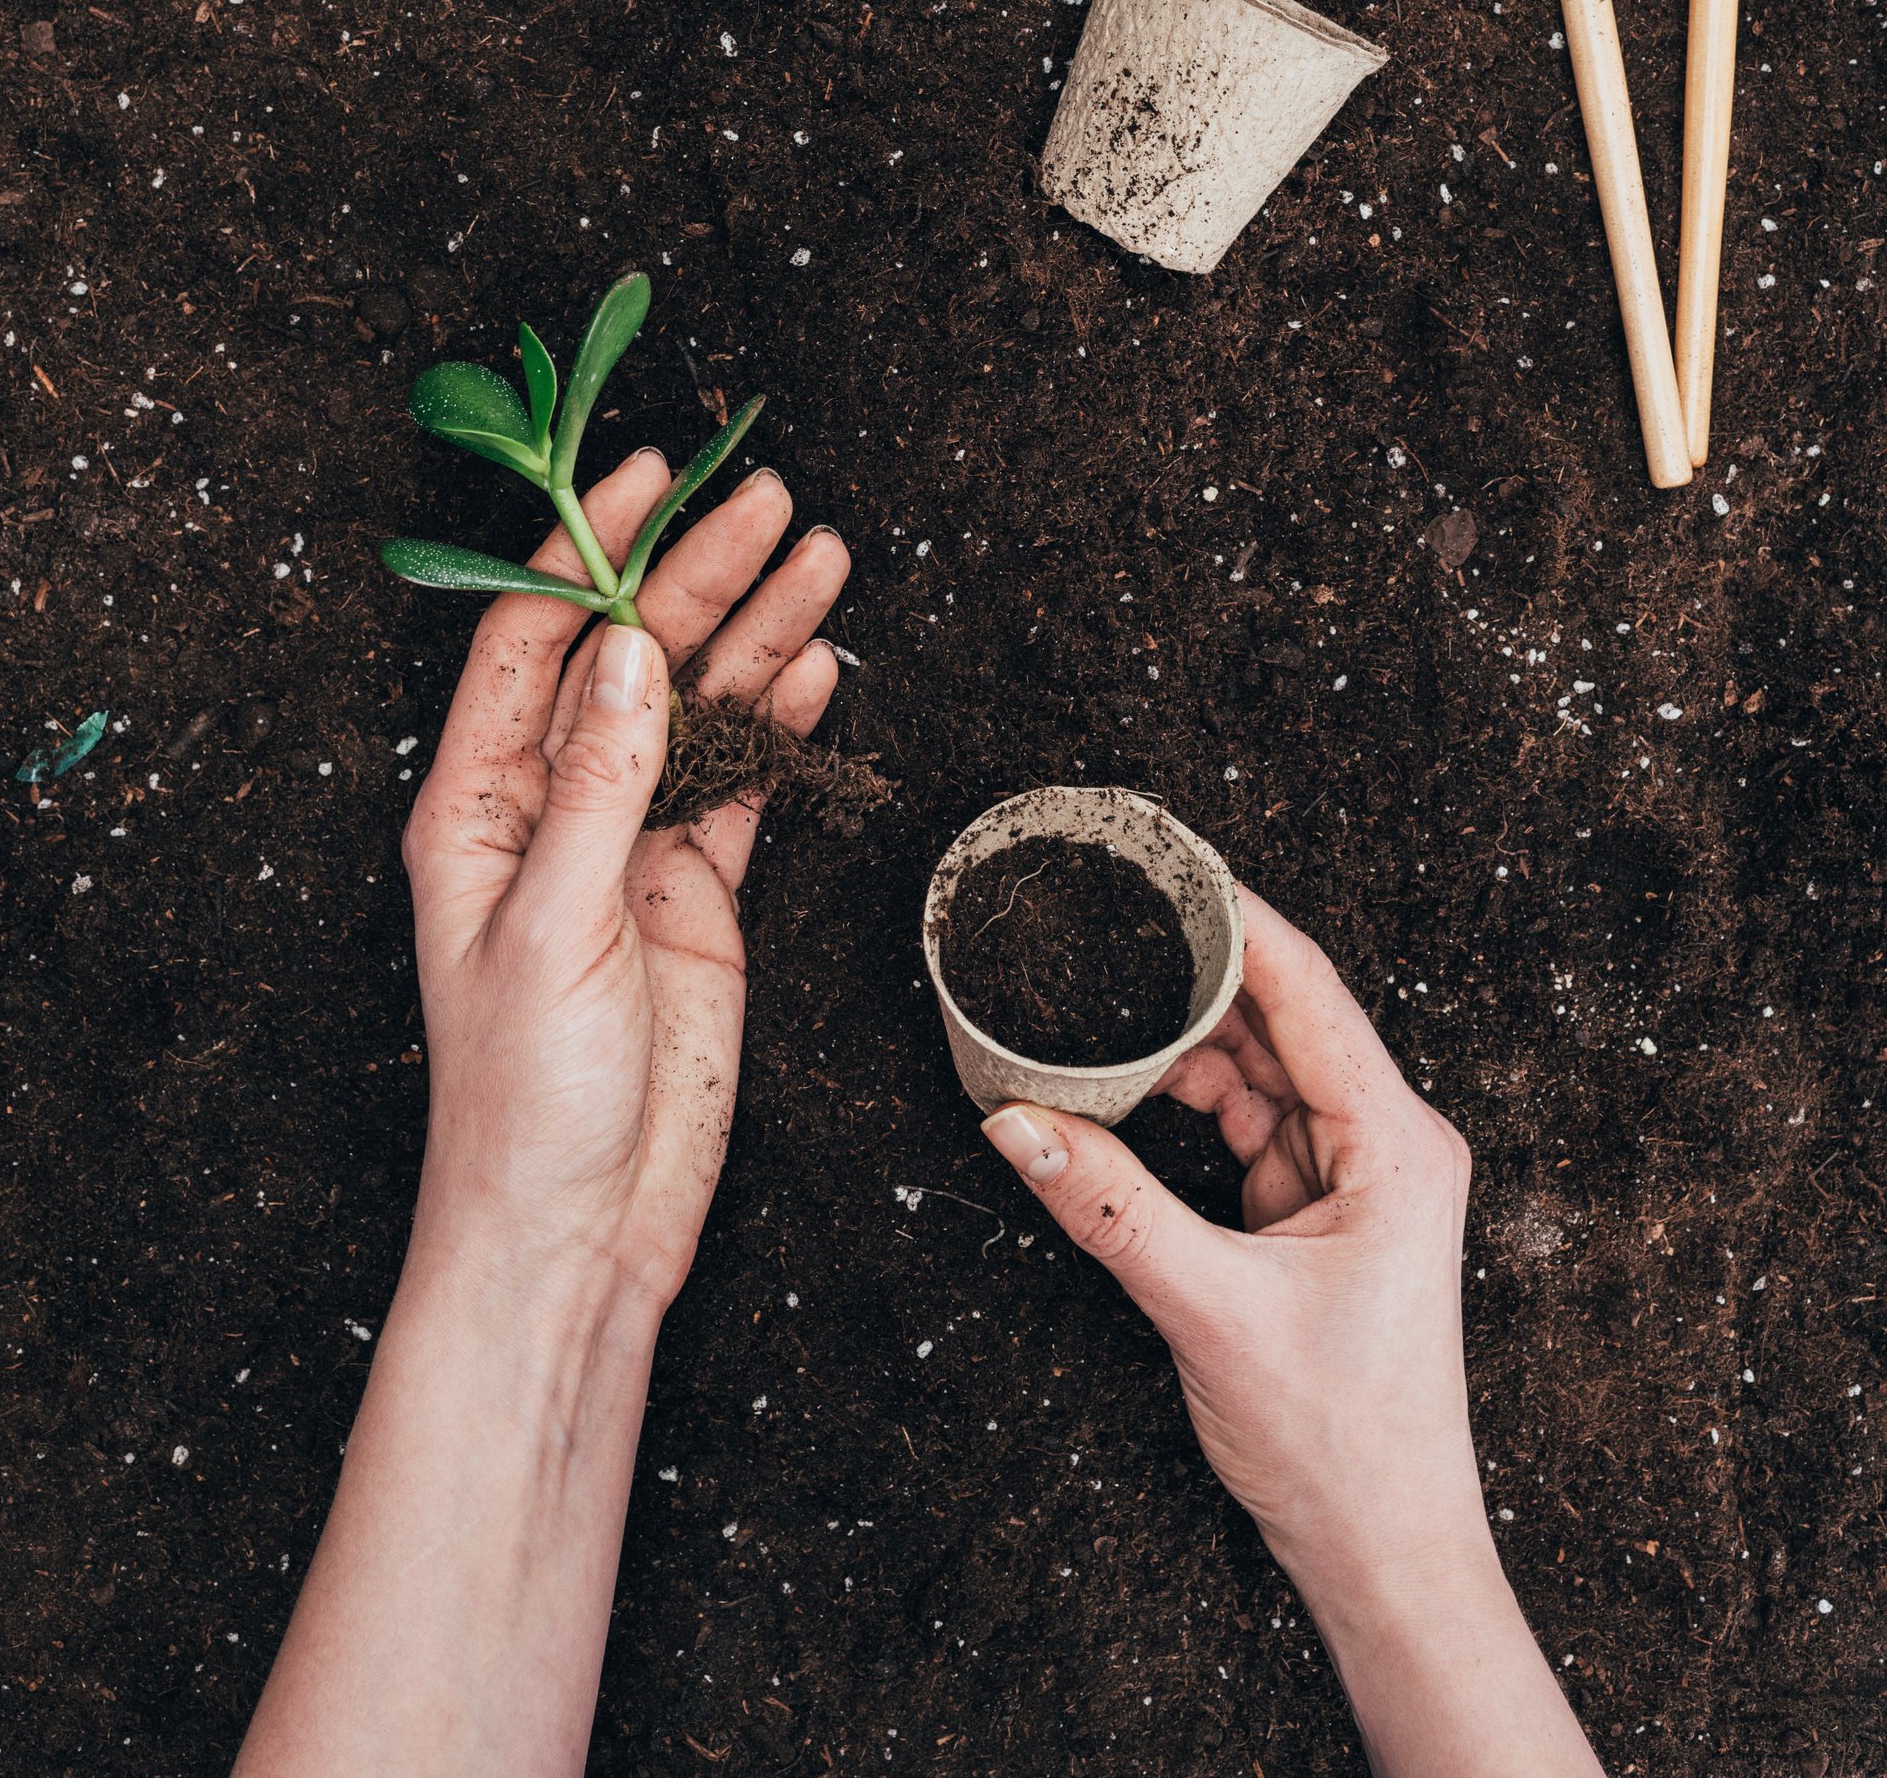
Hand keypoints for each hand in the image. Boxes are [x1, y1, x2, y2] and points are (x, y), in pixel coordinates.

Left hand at [402, 447, 849, 1315]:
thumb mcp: (554, 926)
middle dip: (701, 575)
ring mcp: (630, 847)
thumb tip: (625, 650)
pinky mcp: (696, 894)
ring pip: (700, 707)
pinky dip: (784, 723)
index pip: (534, 639)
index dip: (593, 550)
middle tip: (775, 507)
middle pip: (632, 657)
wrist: (580, 1232)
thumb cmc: (524, 1101)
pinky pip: (745, 783)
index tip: (654, 476)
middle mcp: (550, 809)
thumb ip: (598, 783)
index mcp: (476, 805)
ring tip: (822, 561)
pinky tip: (820, 668)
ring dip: (758, 634)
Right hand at [981, 886, 1483, 1603]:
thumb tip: (1018, 1125)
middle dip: (1190, 975)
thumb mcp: (1210, 1314)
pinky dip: (1186, 1107)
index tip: (1167, 858)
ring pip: (1256, 1070)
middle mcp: (1388, 1141)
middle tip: (1108, 919)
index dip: (1234, 915)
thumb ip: (1110, 1210)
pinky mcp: (1320, 1212)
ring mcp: (1355, 1176)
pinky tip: (1124, 1090)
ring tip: (1094, 1009)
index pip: (1307, 988)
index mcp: (1397, 1143)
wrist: (1389, 1556)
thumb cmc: (1344, 1446)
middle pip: (1279, 1017)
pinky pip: (1248, 1125)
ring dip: (1179, 1048)